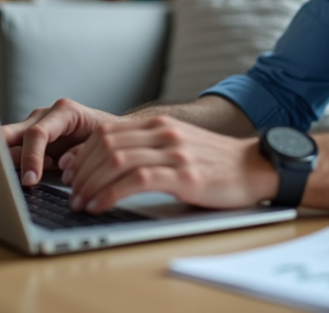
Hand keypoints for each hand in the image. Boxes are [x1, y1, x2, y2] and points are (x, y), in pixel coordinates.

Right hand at [1, 98, 118, 185]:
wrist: (111, 132)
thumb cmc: (107, 137)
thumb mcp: (99, 145)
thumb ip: (79, 154)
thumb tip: (62, 164)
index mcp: (64, 111)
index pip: (37, 133)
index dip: (31, 157)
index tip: (30, 180)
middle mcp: (43, 115)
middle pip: (7, 133)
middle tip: (3, 177)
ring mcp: (32, 126)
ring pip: (4, 145)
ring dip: (11, 164)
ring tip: (33, 176)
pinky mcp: (27, 139)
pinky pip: (11, 154)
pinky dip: (16, 167)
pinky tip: (34, 173)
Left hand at [58, 115, 277, 212]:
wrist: (256, 167)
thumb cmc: (217, 163)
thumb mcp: (179, 145)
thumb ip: (149, 148)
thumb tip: (111, 162)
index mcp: (159, 125)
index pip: (107, 132)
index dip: (82, 154)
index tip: (71, 174)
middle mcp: (164, 133)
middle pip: (106, 145)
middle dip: (82, 171)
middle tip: (72, 193)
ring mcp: (174, 153)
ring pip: (116, 160)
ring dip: (91, 184)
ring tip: (82, 203)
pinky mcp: (184, 175)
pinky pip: (136, 180)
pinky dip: (111, 193)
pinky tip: (101, 205)